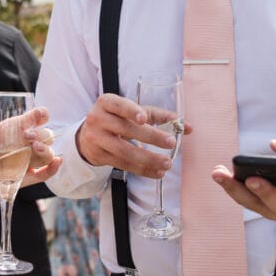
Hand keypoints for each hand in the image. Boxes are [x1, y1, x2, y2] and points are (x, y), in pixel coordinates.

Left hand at [0, 108, 61, 200]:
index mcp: (11, 130)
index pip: (32, 119)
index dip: (40, 115)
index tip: (40, 115)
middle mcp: (21, 144)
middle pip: (44, 136)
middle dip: (41, 134)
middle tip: (27, 136)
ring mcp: (23, 161)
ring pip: (46, 155)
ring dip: (46, 150)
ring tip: (36, 147)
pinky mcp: (21, 179)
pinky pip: (42, 174)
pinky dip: (52, 169)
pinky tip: (56, 163)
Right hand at [75, 93, 190, 177]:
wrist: (88, 136)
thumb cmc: (117, 119)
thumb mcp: (132, 112)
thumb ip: (159, 116)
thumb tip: (187, 127)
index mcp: (107, 102)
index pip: (119, 105)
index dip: (131, 111)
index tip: (144, 118)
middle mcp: (98, 119)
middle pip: (126, 129)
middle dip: (151, 137)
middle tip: (171, 142)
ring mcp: (96, 139)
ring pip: (124, 151)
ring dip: (148, 159)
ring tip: (167, 163)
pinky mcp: (99, 156)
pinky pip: (123, 165)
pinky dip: (142, 170)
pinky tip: (157, 172)